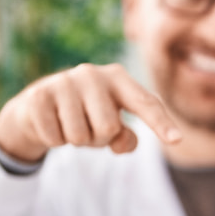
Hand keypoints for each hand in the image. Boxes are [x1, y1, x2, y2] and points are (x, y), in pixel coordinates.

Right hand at [0, 63, 181, 161]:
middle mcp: (93, 73)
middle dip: (98, 138)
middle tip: (87, 126)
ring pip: (80, 136)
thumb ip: (125, 138)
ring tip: (68, 124)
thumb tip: (123, 142)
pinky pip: (55, 138)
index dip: (161, 123)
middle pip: (108, 128)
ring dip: (74, 140)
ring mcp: (64, 82)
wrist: (37, 108)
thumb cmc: (86, 116)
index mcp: (119, 79)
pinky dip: (54, 140)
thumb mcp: (110, 127)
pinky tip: (50, 124)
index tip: (177, 140)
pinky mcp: (39, 96)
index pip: (145, 104)